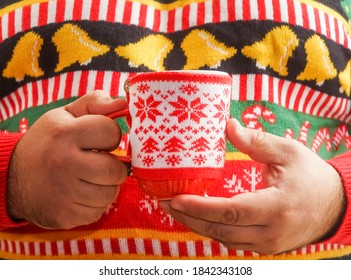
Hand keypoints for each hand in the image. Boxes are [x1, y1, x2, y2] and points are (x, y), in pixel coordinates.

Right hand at [7, 91, 127, 228]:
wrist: (12, 178)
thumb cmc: (47, 143)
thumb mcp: (64, 117)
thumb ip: (93, 104)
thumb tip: (122, 102)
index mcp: (64, 134)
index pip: (112, 132)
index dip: (110, 135)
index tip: (101, 140)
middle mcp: (63, 163)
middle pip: (115, 170)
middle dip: (115, 167)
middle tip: (103, 164)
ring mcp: (63, 193)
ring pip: (110, 194)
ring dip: (107, 187)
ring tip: (92, 179)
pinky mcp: (64, 215)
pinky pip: (98, 212)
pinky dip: (96, 204)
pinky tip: (82, 194)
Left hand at [160, 118, 345, 253]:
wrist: (336, 205)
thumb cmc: (312, 176)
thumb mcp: (288, 151)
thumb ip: (256, 141)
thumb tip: (228, 125)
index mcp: (276, 207)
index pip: (230, 212)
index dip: (199, 207)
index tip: (174, 198)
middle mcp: (270, 231)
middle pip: (220, 231)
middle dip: (189, 218)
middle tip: (164, 203)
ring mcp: (267, 243)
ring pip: (223, 240)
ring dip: (197, 225)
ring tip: (175, 209)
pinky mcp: (265, 246)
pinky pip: (232, 241)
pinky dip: (212, 230)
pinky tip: (199, 217)